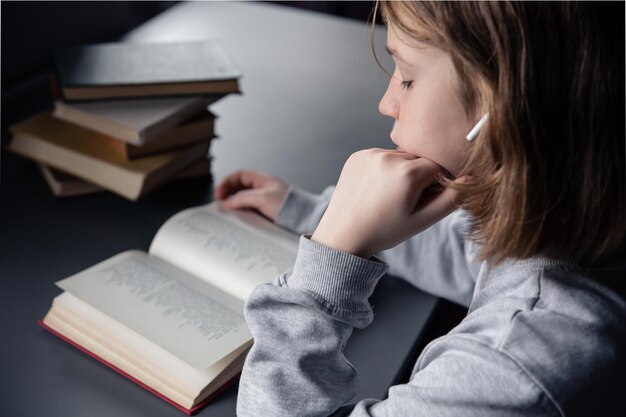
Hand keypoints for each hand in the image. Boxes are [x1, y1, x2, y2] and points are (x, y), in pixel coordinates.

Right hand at [214, 170, 288, 220]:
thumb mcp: (262, 198)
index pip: (240, 176)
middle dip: (229, 194)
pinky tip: (239, 218)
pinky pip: (251, 210)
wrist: (305, 219)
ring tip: (228, 212)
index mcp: (263, 180)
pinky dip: (243, 212)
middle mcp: (263, 188)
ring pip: (245, 199)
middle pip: (240, 187)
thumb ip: (243, 198)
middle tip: (220, 204)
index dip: (227, 183)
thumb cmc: (288, 205)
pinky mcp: (267, 212)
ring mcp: (265, 200)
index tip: (219, 194)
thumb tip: (228, 201)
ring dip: (235, 204)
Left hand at [311, 149, 463, 257]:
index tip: (421, 202)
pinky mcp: (357, 156)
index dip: (434, 186)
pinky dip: (383, 169)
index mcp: (407, 173)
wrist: (343, 235)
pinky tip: (375, 189)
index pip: (438, 167)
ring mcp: (370, 154)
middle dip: (418, 177)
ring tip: (387, 197)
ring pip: (400, 157)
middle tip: (403, 202)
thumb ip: (451, 199)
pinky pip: (381, 157)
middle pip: (419, 160)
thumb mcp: (422, 220)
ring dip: (400, 172)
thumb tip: (473, 178)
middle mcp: (388, 157)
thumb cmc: (384, 231)